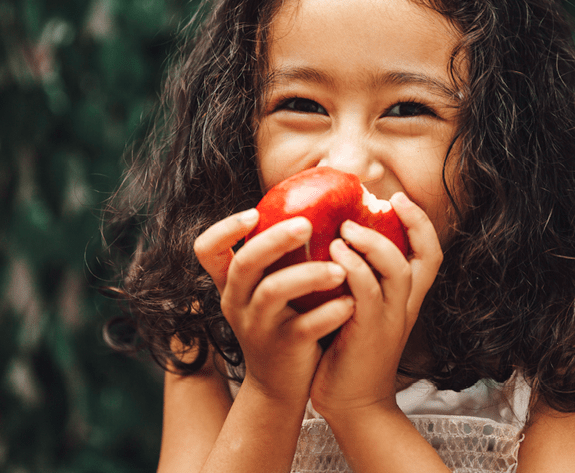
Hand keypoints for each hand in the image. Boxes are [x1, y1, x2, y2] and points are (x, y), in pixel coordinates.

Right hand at [194, 210, 355, 406]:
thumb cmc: (282, 321)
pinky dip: (329, 312)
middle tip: (307, 224)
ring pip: (273, 292)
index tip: (254, 213)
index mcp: (232, 284)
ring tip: (340, 269)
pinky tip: (350, 303)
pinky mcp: (284, 348)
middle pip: (246, 263)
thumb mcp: (267, 290)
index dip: (224, 228)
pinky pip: (305, 326)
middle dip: (275, 239)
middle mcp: (237, 302)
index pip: (206, 249)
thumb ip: (276, 257)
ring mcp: (258, 327)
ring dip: (308, 274)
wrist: (280, 385)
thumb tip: (311, 206)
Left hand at [309, 192, 442, 418]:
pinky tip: (333, 252)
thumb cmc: (349, 353)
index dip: (421, 223)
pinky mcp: (368, 332)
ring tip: (346, 227)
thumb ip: (356, 280)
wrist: (353, 406)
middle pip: (426, 256)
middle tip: (379, 201)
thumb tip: (332, 240)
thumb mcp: (360, 310)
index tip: (399, 199)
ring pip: (397, 269)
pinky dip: (352, 267)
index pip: (430, 255)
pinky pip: (366, 291)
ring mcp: (390, 320)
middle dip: (410, 222)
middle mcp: (405, 306)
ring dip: (373, 241)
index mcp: (406, 300)